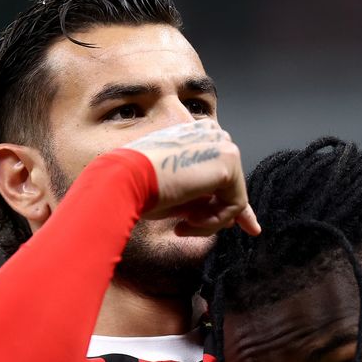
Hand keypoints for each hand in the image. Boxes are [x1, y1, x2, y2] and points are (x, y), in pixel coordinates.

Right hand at [123, 120, 259, 235]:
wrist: (124, 179)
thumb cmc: (138, 185)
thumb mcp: (176, 193)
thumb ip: (203, 200)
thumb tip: (232, 220)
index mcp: (195, 136)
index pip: (220, 169)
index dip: (224, 200)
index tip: (232, 225)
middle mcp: (212, 135)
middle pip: (230, 184)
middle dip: (218, 214)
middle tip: (187, 226)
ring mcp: (222, 146)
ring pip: (233, 196)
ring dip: (210, 220)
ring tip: (184, 224)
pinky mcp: (228, 163)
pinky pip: (236, 205)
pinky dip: (214, 221)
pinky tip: (189, 220)